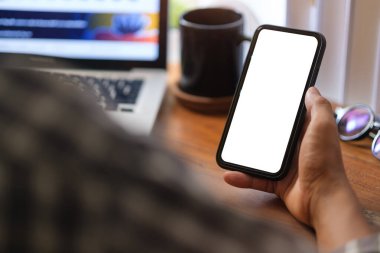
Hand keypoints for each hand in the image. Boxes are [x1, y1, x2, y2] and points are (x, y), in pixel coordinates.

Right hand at [224, 87, 373, 250]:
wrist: (323, 200)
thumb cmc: (325, 163)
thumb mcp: (323, 127)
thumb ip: (319, 107)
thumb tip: (311, 89)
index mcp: (306, 133)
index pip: (289, 117)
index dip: (278, 108)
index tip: (261, 101)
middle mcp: (296, 149)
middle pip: (272, 136)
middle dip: (255, 130)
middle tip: (238, 123)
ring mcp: (286, 166)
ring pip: (260, 157)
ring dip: (245, 155)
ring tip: (230, 148)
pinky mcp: (278, 183)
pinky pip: (256, 178)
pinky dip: (243, 178)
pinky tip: (230, 174)